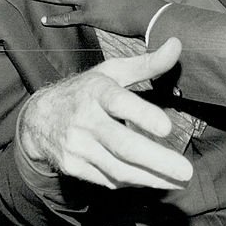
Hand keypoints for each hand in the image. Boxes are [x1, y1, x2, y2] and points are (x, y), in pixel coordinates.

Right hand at [19, 37, 193, 188]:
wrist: (39, 118)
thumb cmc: (86, 91)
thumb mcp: (113, 72)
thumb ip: (147, 63)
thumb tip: (177, 43)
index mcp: (97, 91)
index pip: (119, 103)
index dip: (143, 115)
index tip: (167, 128)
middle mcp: (85, 119)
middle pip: (123, 145)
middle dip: (157, 161)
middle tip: (186, 172)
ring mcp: (77, 146)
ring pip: (118, 169)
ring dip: (152, 178)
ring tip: (179, 182)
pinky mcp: (73, 167)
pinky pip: (108, 180)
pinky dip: (133, 182)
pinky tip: (153, 180)